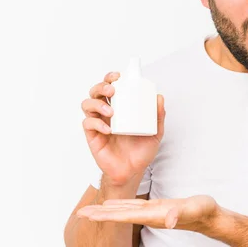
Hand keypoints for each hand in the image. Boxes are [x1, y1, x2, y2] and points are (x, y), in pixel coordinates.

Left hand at [76, 195, 219, 231]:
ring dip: (105, 211)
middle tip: (80, 213)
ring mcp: (151, 212)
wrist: (209, 215)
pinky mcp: (155, 207)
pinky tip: (112, 205)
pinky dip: (120, 205)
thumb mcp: (192, 208)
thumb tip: (169, 219)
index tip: (88, 215)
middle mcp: (148, 216)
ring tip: (89, 210)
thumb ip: (180, 213)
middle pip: (118, 216)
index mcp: (153, 215)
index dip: (105, 215)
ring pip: (123, 211)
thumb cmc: (202, 211)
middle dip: (98, 215)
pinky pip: (132, 207)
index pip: (123, 216)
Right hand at [81, 71, 165, 187]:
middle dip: (101, 86)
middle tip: (113, 90)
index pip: (111, 87)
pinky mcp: (92, 136)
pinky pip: (88, 124)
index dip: (110, 78)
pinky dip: (97, 123)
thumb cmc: (142, 150)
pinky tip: (109, 129)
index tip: (118, 76)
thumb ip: (158, 116)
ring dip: (98, 104)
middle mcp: (107, 112)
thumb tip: (159, 97)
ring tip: (111, 111)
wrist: (132, 171)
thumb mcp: (155, 132)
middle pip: (96, 92)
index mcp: (121, 107)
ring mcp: (98, 123)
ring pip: (87, 104)